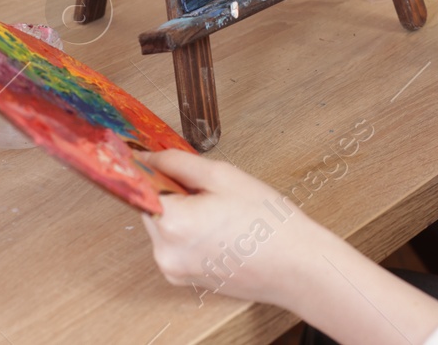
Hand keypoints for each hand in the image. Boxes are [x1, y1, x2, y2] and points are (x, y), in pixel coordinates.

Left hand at [138, 150, 330, 310]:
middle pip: (151, 207)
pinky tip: (220, 230)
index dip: (152, 169)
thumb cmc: (268, 222)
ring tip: (221, 212)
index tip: (157, 159)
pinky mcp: (184, 280)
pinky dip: (189, 233)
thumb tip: (148, 157)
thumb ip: (178, 163)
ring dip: (181, 212)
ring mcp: (173, 271)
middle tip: (209, 188)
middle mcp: (165, 252)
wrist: (297, 267)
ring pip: (164, 227)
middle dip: (171, 192)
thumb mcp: (223, 176)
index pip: (141, 185)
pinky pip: (175, 245)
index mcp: (172, 223)